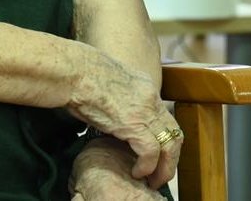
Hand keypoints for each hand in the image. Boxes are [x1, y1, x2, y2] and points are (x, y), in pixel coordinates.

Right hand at [68, 49, 182, 189]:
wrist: (75, 71)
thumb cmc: (84, 75)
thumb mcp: (113, 82)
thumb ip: (122, 97)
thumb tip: (118, 113)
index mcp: (146, 86)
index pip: (166, 118)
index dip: (165, 141)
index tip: (158, 157)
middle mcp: (150, 97)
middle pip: (174, 133)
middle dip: (171, 159)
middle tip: (160, 175)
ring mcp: (144, 110)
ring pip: (169, 145)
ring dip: (164, 168)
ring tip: (153, 180)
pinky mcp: (133, 123)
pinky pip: (151, 151)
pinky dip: (147, 166)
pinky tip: (137, 172)